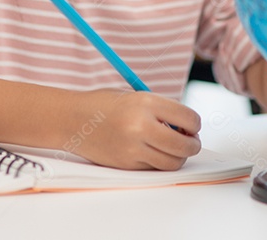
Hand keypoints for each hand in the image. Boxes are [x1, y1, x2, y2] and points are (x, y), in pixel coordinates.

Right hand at [68, 89, 201, 169]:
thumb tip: (189, 128)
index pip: (188, 118)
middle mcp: (141, 126)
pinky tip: (153, 151)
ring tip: (174, 147)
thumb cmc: (105, 105)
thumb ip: (162, 111)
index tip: (192, 125)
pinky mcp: (126, 164)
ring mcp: (132, 148)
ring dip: (179, 156)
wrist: (71, 119)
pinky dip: (159, 162)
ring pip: (172, 162)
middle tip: (191, 140)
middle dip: (193, 144)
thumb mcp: (137, 97)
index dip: (195, 124)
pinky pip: (154, 168)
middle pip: (184, 145)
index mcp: (146, 103)